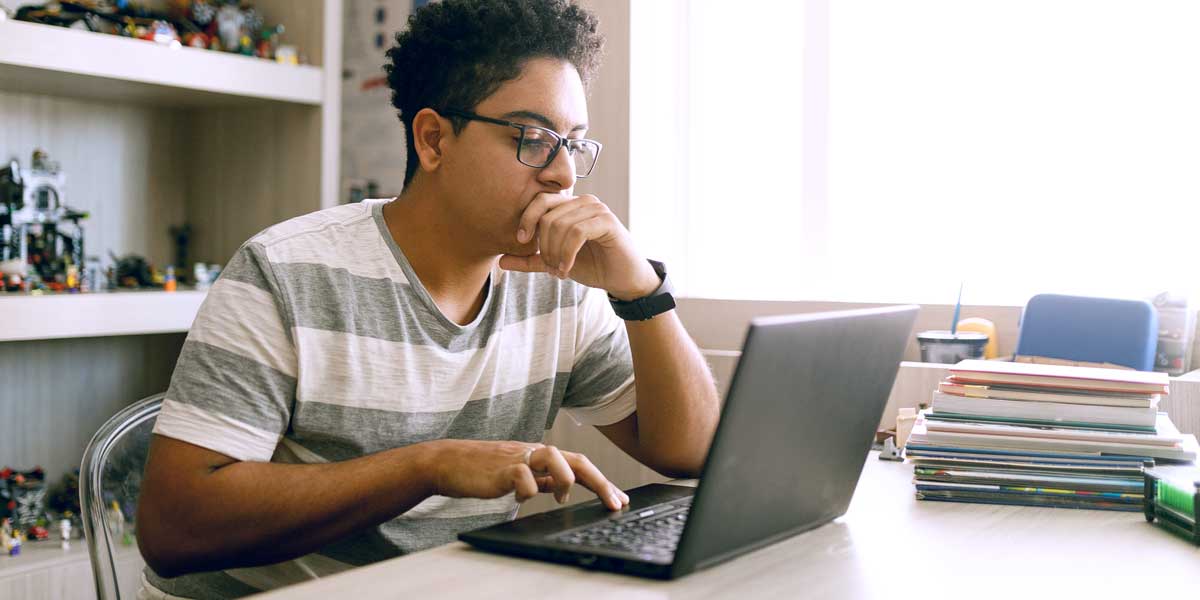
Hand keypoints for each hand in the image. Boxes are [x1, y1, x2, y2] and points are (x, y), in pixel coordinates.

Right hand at [426, 439, 629, 510]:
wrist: (449, 462)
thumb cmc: (484, 470)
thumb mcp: (520, 474)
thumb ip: (542, 479)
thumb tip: (564, 489)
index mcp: (541, 456)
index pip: (580, 464)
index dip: (602, 481)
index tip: (619, 499)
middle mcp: (535, 453)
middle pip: (576, 459)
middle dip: (600, 481)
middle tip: (614, 502)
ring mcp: (519, 458)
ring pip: (554, 457)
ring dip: (564, 480)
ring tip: (560, 498)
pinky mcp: (501, 468)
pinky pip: (523, 476)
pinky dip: (526, 491)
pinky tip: (518, 499)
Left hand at [500, 193, 661, 300]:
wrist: (623, 279)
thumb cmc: (593, 266)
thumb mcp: (555, 263)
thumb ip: (530, 260)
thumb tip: (500, 261)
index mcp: (571, 206)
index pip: (541, 201)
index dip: (527, 218)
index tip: (522, 241)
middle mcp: (584, 202)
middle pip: (548, 215)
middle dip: (543, 245)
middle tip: (549, 267)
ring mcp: (597, 209)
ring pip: (561, 225)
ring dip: (555, 253)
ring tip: (560, 270)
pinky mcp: (607, 221)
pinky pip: (577, 232)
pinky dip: (567, 253)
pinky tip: (567, 268)